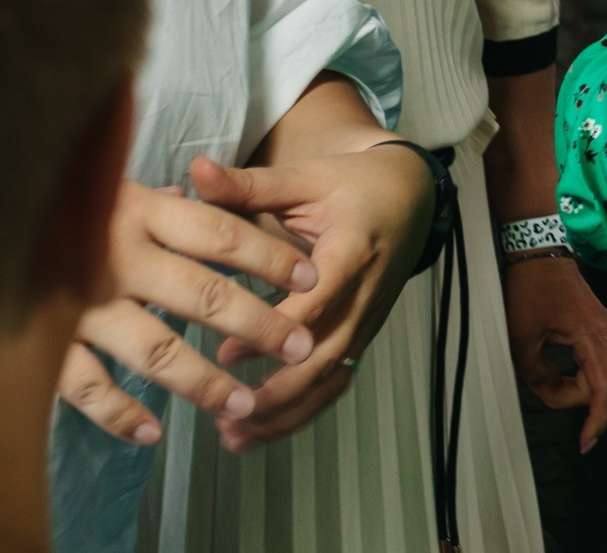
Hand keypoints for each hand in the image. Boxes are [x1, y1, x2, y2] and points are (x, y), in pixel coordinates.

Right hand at [57, 179, 319, 444]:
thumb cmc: (56, 203)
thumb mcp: (112, 187)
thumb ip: (162, 202)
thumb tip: (209, 193)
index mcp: (137, 210)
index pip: (221, 234)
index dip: (270, 257)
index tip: (311, 277)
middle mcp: (113, 256)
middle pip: (202, 294)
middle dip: (258, 324)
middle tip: (299, 347)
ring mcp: (78, 304)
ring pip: (156, 349)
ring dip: (205, 381)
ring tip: (244, 400)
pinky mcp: (41, 344)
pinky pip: (88, 387)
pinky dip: (121, 413)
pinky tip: (152, 432)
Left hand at [185, 147, 431, 450]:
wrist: (410, 195)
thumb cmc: (353, 183)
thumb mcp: (304, 177)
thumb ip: (249, 184)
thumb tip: (196, 170)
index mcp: (352, 250)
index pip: (318, 300)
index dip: (274, 329)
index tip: (226, 352)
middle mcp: (366, 293)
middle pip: (327, 355)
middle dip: (278, 392)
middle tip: (224, 410)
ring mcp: (368, 319)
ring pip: (333, 379)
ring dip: (287, 413)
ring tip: (236, 437)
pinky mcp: (363, 334)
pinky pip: (337, 381)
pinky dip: (302, 411)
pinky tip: (262, 430)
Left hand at [503, 254, 606, 451]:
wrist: (539, 254)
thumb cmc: (529, 291)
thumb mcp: (522, 340)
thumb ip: (538, 375)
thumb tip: (550, 392)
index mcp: (592, 337)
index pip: (604, 391)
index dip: (597, 422)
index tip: (585, 444)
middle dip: (585, 404)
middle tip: (550, 398)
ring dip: (582, 389)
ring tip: (550, 385)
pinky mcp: (599, 327)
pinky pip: (601, 363)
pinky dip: (584, 376)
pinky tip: (561, 374)